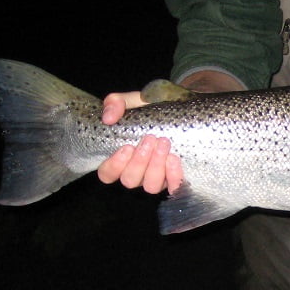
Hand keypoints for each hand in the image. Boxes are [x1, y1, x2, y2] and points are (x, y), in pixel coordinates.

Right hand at [96, 70, 243, 194]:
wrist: (183, 109)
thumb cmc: (153, 109)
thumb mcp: (133, 101)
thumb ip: (116, 103)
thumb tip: (108, 118)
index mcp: (123, 157)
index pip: (107, 174)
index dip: (113, 166)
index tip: (126, 146)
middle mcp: (138, 171)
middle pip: (130, 180)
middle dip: (139, 161)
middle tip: (151, 138)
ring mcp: (157, 177)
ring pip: (150, 186)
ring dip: (156, 166)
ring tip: (164, 143)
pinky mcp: (176, 178)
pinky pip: (173, 187)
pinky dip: (173, 176)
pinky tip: (175, 158)